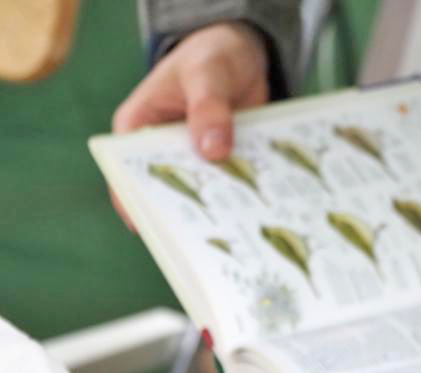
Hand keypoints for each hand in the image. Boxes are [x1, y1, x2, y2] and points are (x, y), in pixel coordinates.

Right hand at [111, 22, 268, 226]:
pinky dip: (243, 197)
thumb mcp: (207, 73)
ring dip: (220, 209)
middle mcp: (161, 150)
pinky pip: (230, 186)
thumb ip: (208, 107)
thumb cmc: (211, 55)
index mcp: (137, 128)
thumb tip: (213, 151)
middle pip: (166, 191)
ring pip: (202, 193)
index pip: (127, 173)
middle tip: (209, 236)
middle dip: (186, 213)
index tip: (159, 229)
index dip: (137, 203)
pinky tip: (261, 212)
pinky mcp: (223, 164)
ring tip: (239, 232)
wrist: (244, 55)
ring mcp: (194, 160)